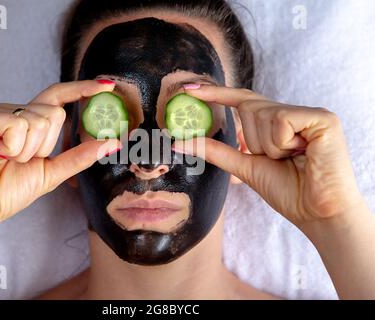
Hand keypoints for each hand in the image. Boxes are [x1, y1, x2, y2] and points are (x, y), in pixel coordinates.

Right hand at [0, 80, 119, 223]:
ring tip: (6, 159)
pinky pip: (17, 125)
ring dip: (28, 150)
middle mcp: (14, 111)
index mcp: (30, 122)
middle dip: (45, 146)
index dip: (82, 89)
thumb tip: (113, 142)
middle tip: (22, 160)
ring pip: (38, 120)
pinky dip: (13, 148)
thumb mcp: (53, 172)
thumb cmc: (10, 190)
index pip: (59, 97)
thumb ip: (80, 156)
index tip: (108, 85)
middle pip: (55, 113)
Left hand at [174, 85, 364, 228]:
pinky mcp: (322, 119)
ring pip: (262, 115)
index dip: (216, 93)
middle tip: (277, 160)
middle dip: (253, 141)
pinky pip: (280, 121)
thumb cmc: (287, 191)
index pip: (242, 100)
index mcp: (276, 123)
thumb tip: (178, 142)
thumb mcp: (244, 166)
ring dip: (269, 147)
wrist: (317, 213)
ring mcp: (308, 114)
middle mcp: (292, 114)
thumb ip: (214, 150)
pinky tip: (302, 154)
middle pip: (249, 108)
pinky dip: (281, 143)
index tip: (188, 90)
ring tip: (292, 160)